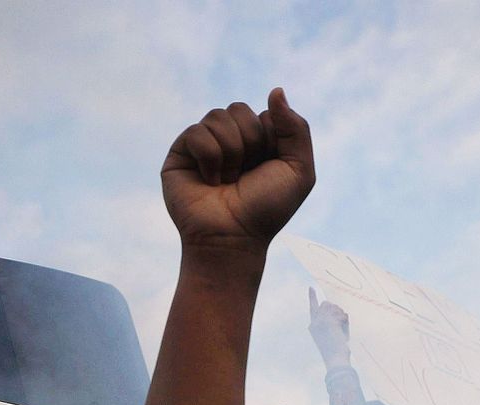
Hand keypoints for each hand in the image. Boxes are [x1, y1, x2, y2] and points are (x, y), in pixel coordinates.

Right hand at [162, 88, 313, 252]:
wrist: (233, 238)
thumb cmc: (266, 209)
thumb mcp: (299, 169)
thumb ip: (296, 127)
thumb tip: (275, 90)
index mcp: (259, 140)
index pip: (266, 113)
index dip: (271, 140)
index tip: (267, 169)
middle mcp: (230, 139)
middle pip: (239, 109)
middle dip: (249, 143)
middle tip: (244, 176)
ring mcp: (203, 145)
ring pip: (217, 117)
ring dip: (229, 153)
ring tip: (226, 181)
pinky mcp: (180, 153)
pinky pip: (197, 132)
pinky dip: (209, 158)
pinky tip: (209, 180)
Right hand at [307, 287, 349, 363]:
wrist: (335, 358)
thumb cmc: (335, 350)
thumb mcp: (330, 335)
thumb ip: (330, 322)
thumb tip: (338, 310)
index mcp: (313, 326)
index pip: (313, 308)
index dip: (312, 297)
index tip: (311, 288)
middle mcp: (315, 322)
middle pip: (327, 304)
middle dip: (335, 309)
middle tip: (340, 320)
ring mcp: (322, 321)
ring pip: (335, 307)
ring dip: (341, 315)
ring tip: (341, 329)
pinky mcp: (330, 322)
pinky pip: (342, 315)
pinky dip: (345, 321)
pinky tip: (342, 331)